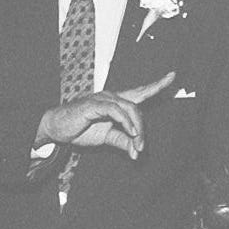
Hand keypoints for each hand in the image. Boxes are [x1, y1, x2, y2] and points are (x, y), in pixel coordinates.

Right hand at [35, 72, 175, 158]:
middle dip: (143, 128)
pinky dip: (126, 122)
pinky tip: (130, 132)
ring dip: (137, 129)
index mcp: (116, 102)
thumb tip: (137, 152)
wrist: (57, 130)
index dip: (156, 84)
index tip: (172, 76)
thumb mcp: (106, 138)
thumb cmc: (81, 129)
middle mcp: (112, 96)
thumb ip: (123, 141)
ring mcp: (103, 99)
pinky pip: (116, 111)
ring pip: (130, 108)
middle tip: (142, 148)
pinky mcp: (94, 105)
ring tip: (137, 145)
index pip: (140, 91)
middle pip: (138, 105)